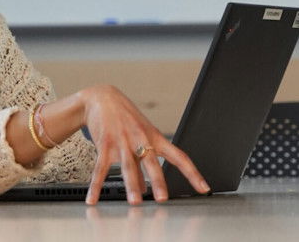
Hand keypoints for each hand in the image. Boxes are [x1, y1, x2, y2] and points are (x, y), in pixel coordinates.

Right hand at [78, 85, 210, 204]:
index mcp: (155, 137)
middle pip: (152, 162)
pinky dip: (96, 185)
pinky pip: (100, 168)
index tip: (204, 188)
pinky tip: (93, 198)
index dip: (193, 173)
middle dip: (158, 181)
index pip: (179, 156)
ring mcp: (122, 141)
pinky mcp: (105, 143)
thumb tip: (144, 189)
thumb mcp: (140, 136)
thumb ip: (143, 163)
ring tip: (134, 202)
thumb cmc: (125, 118)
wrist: (102, 97)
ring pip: (128, 166)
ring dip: (131, 185)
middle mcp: (141, 139)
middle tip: (162, 199)